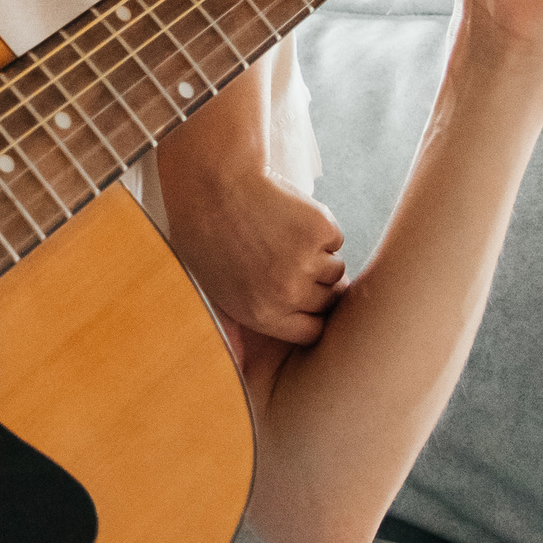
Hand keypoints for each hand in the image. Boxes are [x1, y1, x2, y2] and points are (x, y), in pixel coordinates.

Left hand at [161, 163, 345, 344]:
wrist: (211, 180)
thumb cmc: (206, 232)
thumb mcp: (212, 286)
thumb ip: (242, 320)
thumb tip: (254, 362)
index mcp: (261, 314)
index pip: (312, 332)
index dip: (311, 314)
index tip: (307, 300)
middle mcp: (287, 294)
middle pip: (329, 301)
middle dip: (317, 283)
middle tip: (290, 257)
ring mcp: (306, 262)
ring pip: (336, 269)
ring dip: (318, 254)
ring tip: (280, 234)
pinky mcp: (320, 230)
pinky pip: (335, 238)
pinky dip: (319, 227)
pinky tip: (286, 213)